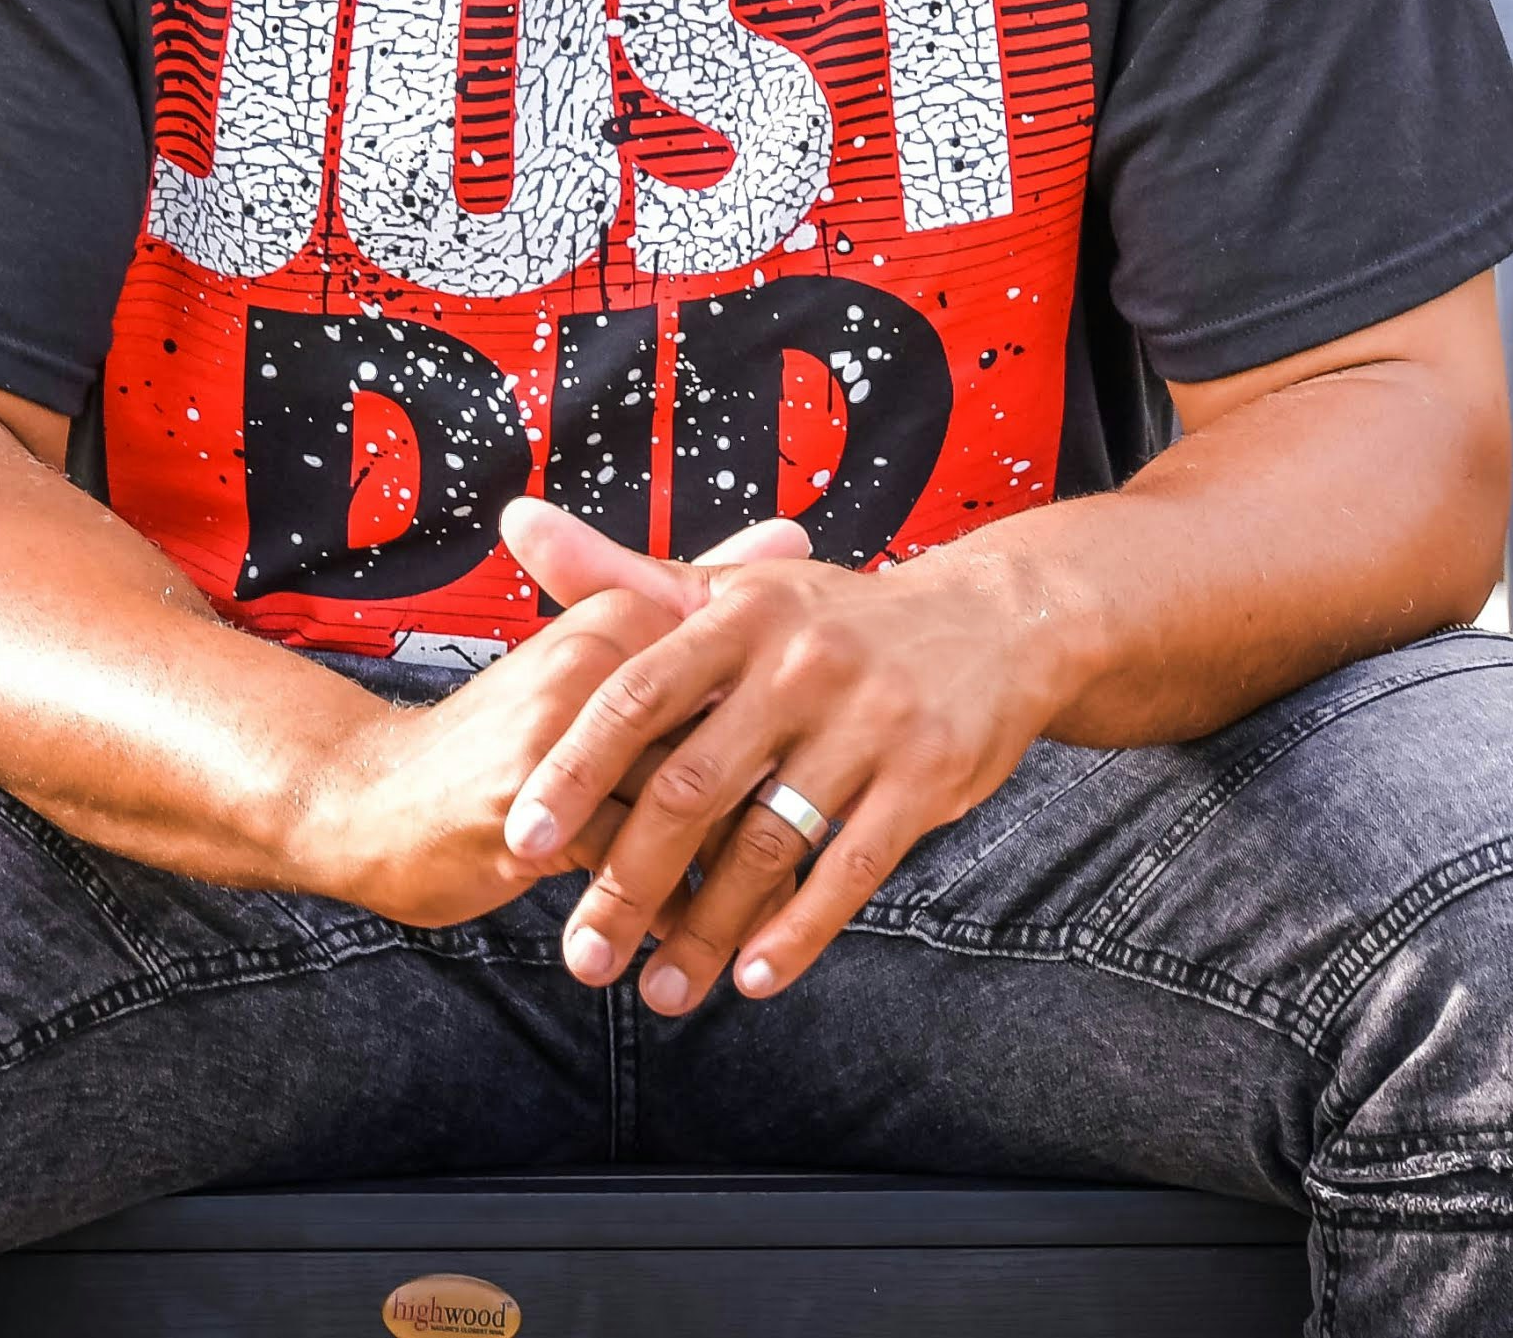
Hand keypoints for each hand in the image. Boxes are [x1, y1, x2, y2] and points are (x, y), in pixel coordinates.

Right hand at [280, 503, 807, 928]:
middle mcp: (597, 666)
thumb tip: (794, 532)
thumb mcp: (596, 653)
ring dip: (729, 882)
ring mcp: (563, 740)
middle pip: (729, 747)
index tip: (837, 781)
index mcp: (620, 619)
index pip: (745, 681)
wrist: (368, 797)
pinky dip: (668, 914)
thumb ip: (697, 597)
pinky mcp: (534, 812)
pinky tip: (685, 946)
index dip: (799, 741)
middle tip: (816, 864)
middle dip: (779, 816)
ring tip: (754, 925)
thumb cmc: (502, 734)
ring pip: (690, 815)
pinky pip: (633, 870)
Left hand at [501, 541, 1070, 1017]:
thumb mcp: (734, 588)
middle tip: (582, 954)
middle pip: (692, 787)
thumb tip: (516, 523)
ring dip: (708, 929)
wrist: (997, 620)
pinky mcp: (926, 775)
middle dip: (627, 880)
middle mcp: (801, 662)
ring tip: (661, 990)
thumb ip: (623, 575)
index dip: (574, 770)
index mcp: (741, 615)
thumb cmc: (836, 617)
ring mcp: (869, 720)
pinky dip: (799, 930)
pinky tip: (755, 976)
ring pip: (767, 843)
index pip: (636, 695)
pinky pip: (851, 869)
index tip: (521, 839)